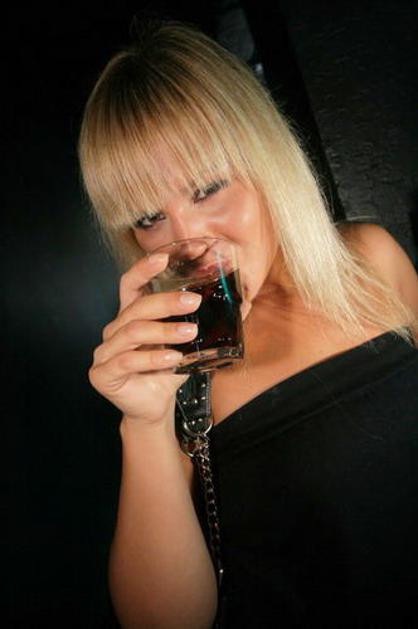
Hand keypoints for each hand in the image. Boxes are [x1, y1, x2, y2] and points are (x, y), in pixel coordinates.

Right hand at [88, 253, 200, 425]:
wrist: (154, 408)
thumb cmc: (167, 372)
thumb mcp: (189, 345)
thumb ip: (208, 324)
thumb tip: (242, 303)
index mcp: (131, 317)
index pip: (131, 285)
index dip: (144, 269)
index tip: (163, 258)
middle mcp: (115, 330)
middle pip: (136, 307)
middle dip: (165, 302)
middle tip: (193, 301)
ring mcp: (105, 352)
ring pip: (132, 332)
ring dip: (163, 331)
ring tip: (190, 333)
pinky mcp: (102, 373)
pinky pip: (127, 361)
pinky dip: (153, 359)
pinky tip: (173, 359)